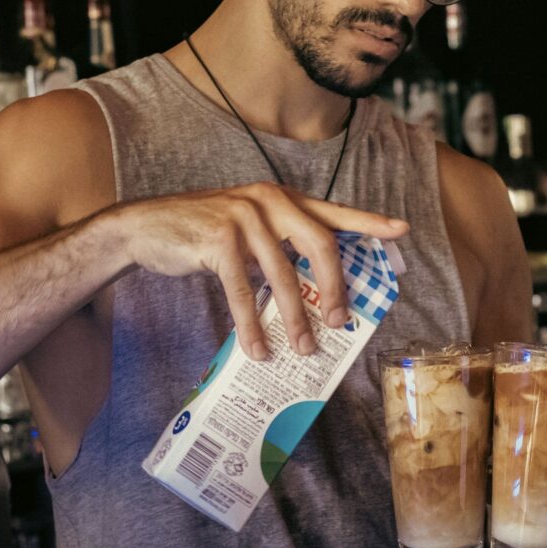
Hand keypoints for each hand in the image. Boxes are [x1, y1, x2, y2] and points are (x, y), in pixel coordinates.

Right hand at [110, 182, 408, 360]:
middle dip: (335, 286)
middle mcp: (268, 200)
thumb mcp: (247, 230)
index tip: (401, 230)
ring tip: (304, 348)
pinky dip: (252, 325)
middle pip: (320, 243)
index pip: (333, 211)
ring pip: (283, 274)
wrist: (145, 227)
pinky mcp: (218, 239)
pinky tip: (258, 349)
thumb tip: (314, 293)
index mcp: (281, 199)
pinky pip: (243, 290)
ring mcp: (243, 217)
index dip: (369, 221)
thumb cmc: (202, 234)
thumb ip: (279, 246)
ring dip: (295, 317)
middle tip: (341, 321)